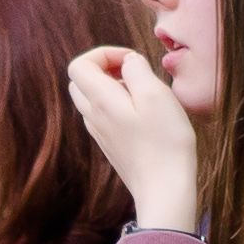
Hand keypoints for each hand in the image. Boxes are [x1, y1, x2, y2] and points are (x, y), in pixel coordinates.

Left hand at [64, 47, 200, 235]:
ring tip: (142, 94)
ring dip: (113, 87)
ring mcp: (100, 133)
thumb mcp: (156, 94)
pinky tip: (143, 115)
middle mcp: (93, 117)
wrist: (165, 190)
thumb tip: (128, 61)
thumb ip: (137, 69)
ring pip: (92, 98)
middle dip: (105, 68)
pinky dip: (118, 105)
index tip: (131, 61)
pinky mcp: (111, 145)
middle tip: (134, 74)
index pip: (79, 64)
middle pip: (81, 80)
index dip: (104, 54)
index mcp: (100, 101)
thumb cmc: (165, 143)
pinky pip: (103, 116)